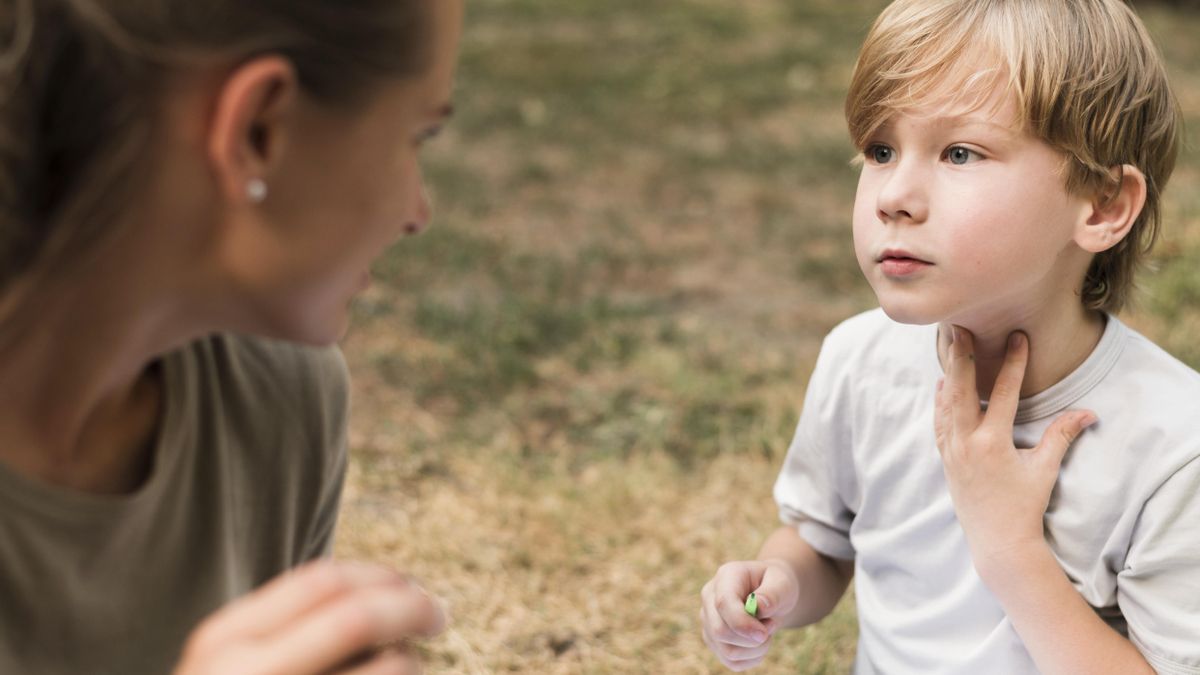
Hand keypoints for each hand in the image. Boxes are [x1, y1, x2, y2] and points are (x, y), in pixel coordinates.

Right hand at [175, 560, 446, 674]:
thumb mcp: (236, 665)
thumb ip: (290, 630)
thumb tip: (393, 590)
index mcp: (223, 642)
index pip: (322, 582)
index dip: (378, 577)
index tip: (408, 584)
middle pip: (360, 616)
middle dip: (413, 607)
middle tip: (438, 614)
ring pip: (393, 666)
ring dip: (410, 663)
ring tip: (403, 669)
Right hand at [699, 559, 796, 670]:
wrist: (772, 594)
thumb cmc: (777, 585)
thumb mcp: (782, 582)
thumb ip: (773, 594)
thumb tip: (759, 608)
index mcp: (726, 577)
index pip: (723, 603)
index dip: (742, 623)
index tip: (764, 634)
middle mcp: (709, 598)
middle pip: (720, 631)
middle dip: (751, 639)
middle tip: (772, 626)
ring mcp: (708, 621)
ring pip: (727, 651)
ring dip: (755, 649)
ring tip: (767, 632)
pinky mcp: (714, 641)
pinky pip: (732, 662)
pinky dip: (752, 659)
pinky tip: (760, 643)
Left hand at [934, 326, 1095, 579]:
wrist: (997, 542)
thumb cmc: (1025, 506)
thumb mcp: (1045, 470)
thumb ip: (1062, 436)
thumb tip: (1090, 412)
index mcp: (991, 443)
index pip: (1002, 393)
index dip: (1012, 364)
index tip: (1017, 337)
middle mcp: (965, 443)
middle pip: (959, 390)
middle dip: (961, 356)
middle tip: (958, 327)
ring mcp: (951, 451)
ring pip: (945, 403)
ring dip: (948, 373)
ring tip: (949, 345)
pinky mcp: (946, 459)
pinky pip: (939, 422)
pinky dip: (940, 401)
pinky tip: (942, 384)